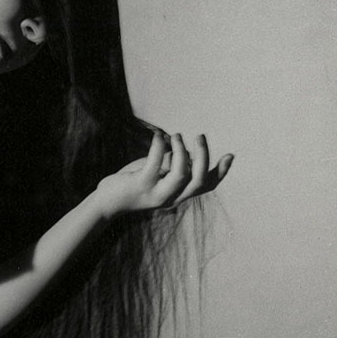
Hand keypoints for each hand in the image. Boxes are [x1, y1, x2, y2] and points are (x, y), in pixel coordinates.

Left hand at [96, 130, 233, 216]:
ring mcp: (156, 193)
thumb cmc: (133, 184)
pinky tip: (158, 136)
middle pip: (198, 180)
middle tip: (199, 136)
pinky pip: (155, 164)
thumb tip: (185, 150)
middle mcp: (171, 198)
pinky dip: (159, 146)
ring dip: (181, 150)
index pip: (206, 186)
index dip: (221, 173)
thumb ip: (173, 166)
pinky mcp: (140, 185)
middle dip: (203, 156)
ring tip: (175, 135)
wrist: (106, 202)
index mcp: (178, 195)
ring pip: (181, 174)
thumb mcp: (157, 175)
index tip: (230, 155)